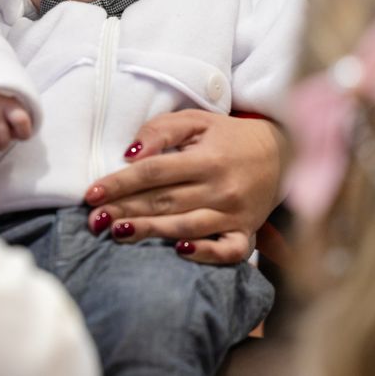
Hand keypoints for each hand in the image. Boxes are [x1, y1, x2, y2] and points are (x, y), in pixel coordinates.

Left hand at [84, 110, 286, 263]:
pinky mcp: (246, 232)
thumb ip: (161, 130)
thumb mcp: (196, 121)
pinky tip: (178, 252)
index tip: (91, 194)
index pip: (154, 172)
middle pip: (164, 201)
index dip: (120, 183)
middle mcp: (220, 188)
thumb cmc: (228, 137)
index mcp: (206, 158)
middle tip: (93, 219)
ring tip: (116, 234)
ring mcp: (235, 214)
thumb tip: (131, 154)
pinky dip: (205, 254)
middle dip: (124, 211)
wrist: (283, 153)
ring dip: (149, 231)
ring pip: (185, 226)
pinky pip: (228, 251)